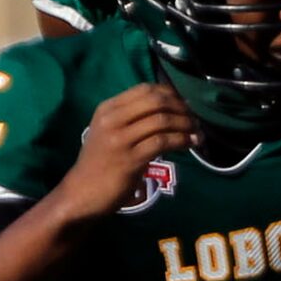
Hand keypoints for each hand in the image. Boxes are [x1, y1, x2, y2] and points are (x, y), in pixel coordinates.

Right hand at [63, 84, 196, 218]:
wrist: (83, 191)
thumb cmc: (101, 162)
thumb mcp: (110, 131)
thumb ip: (132, 117)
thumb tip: (169, 108)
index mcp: (108, 108)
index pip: (145, 89)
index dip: (171, 94)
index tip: (184, 104)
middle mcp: (112, 119)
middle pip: (156, 101)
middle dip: (181, 108)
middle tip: (194, 119)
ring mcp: (120, 138)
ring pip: (162, 120)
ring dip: (186, 125)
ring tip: (198, 132)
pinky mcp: (131, 158)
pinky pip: (163, 141)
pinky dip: (182, 140)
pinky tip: (191, 143)